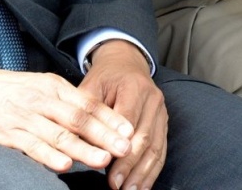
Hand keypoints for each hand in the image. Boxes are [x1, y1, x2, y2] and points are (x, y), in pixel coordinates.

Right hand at [0, 58, 135, 172]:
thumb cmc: (7, 89)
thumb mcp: (39, 85)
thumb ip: (64, 99)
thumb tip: (94, 115)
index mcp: (53, 86)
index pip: (89, 102)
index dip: (110, 118)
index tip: (129, 130)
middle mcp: (42, 99)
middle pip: (79, 118)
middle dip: (105, 134)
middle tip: (125, 147)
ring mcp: (25, 116)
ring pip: (59, 134)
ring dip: (83, 148)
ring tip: (103, 159)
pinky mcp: (7, 133)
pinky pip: (32, 146)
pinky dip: (49, 156)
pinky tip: (64, 165)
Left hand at [79, 41, 167, 189]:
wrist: (126, 64)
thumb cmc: (105, 77)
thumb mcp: (91, 86)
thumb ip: (86, 113)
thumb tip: (77, 143)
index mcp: (134, 87)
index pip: (128, 121)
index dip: (120, 147)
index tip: (108, 169)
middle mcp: (153, 99)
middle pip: (144, 137)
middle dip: (130, 165)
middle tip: (117, 186)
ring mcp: (162, 112)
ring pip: (156, 147)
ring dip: (143, 172)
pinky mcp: (164, 123)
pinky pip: (162, 149)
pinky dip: (153, 170)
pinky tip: (143, 186)